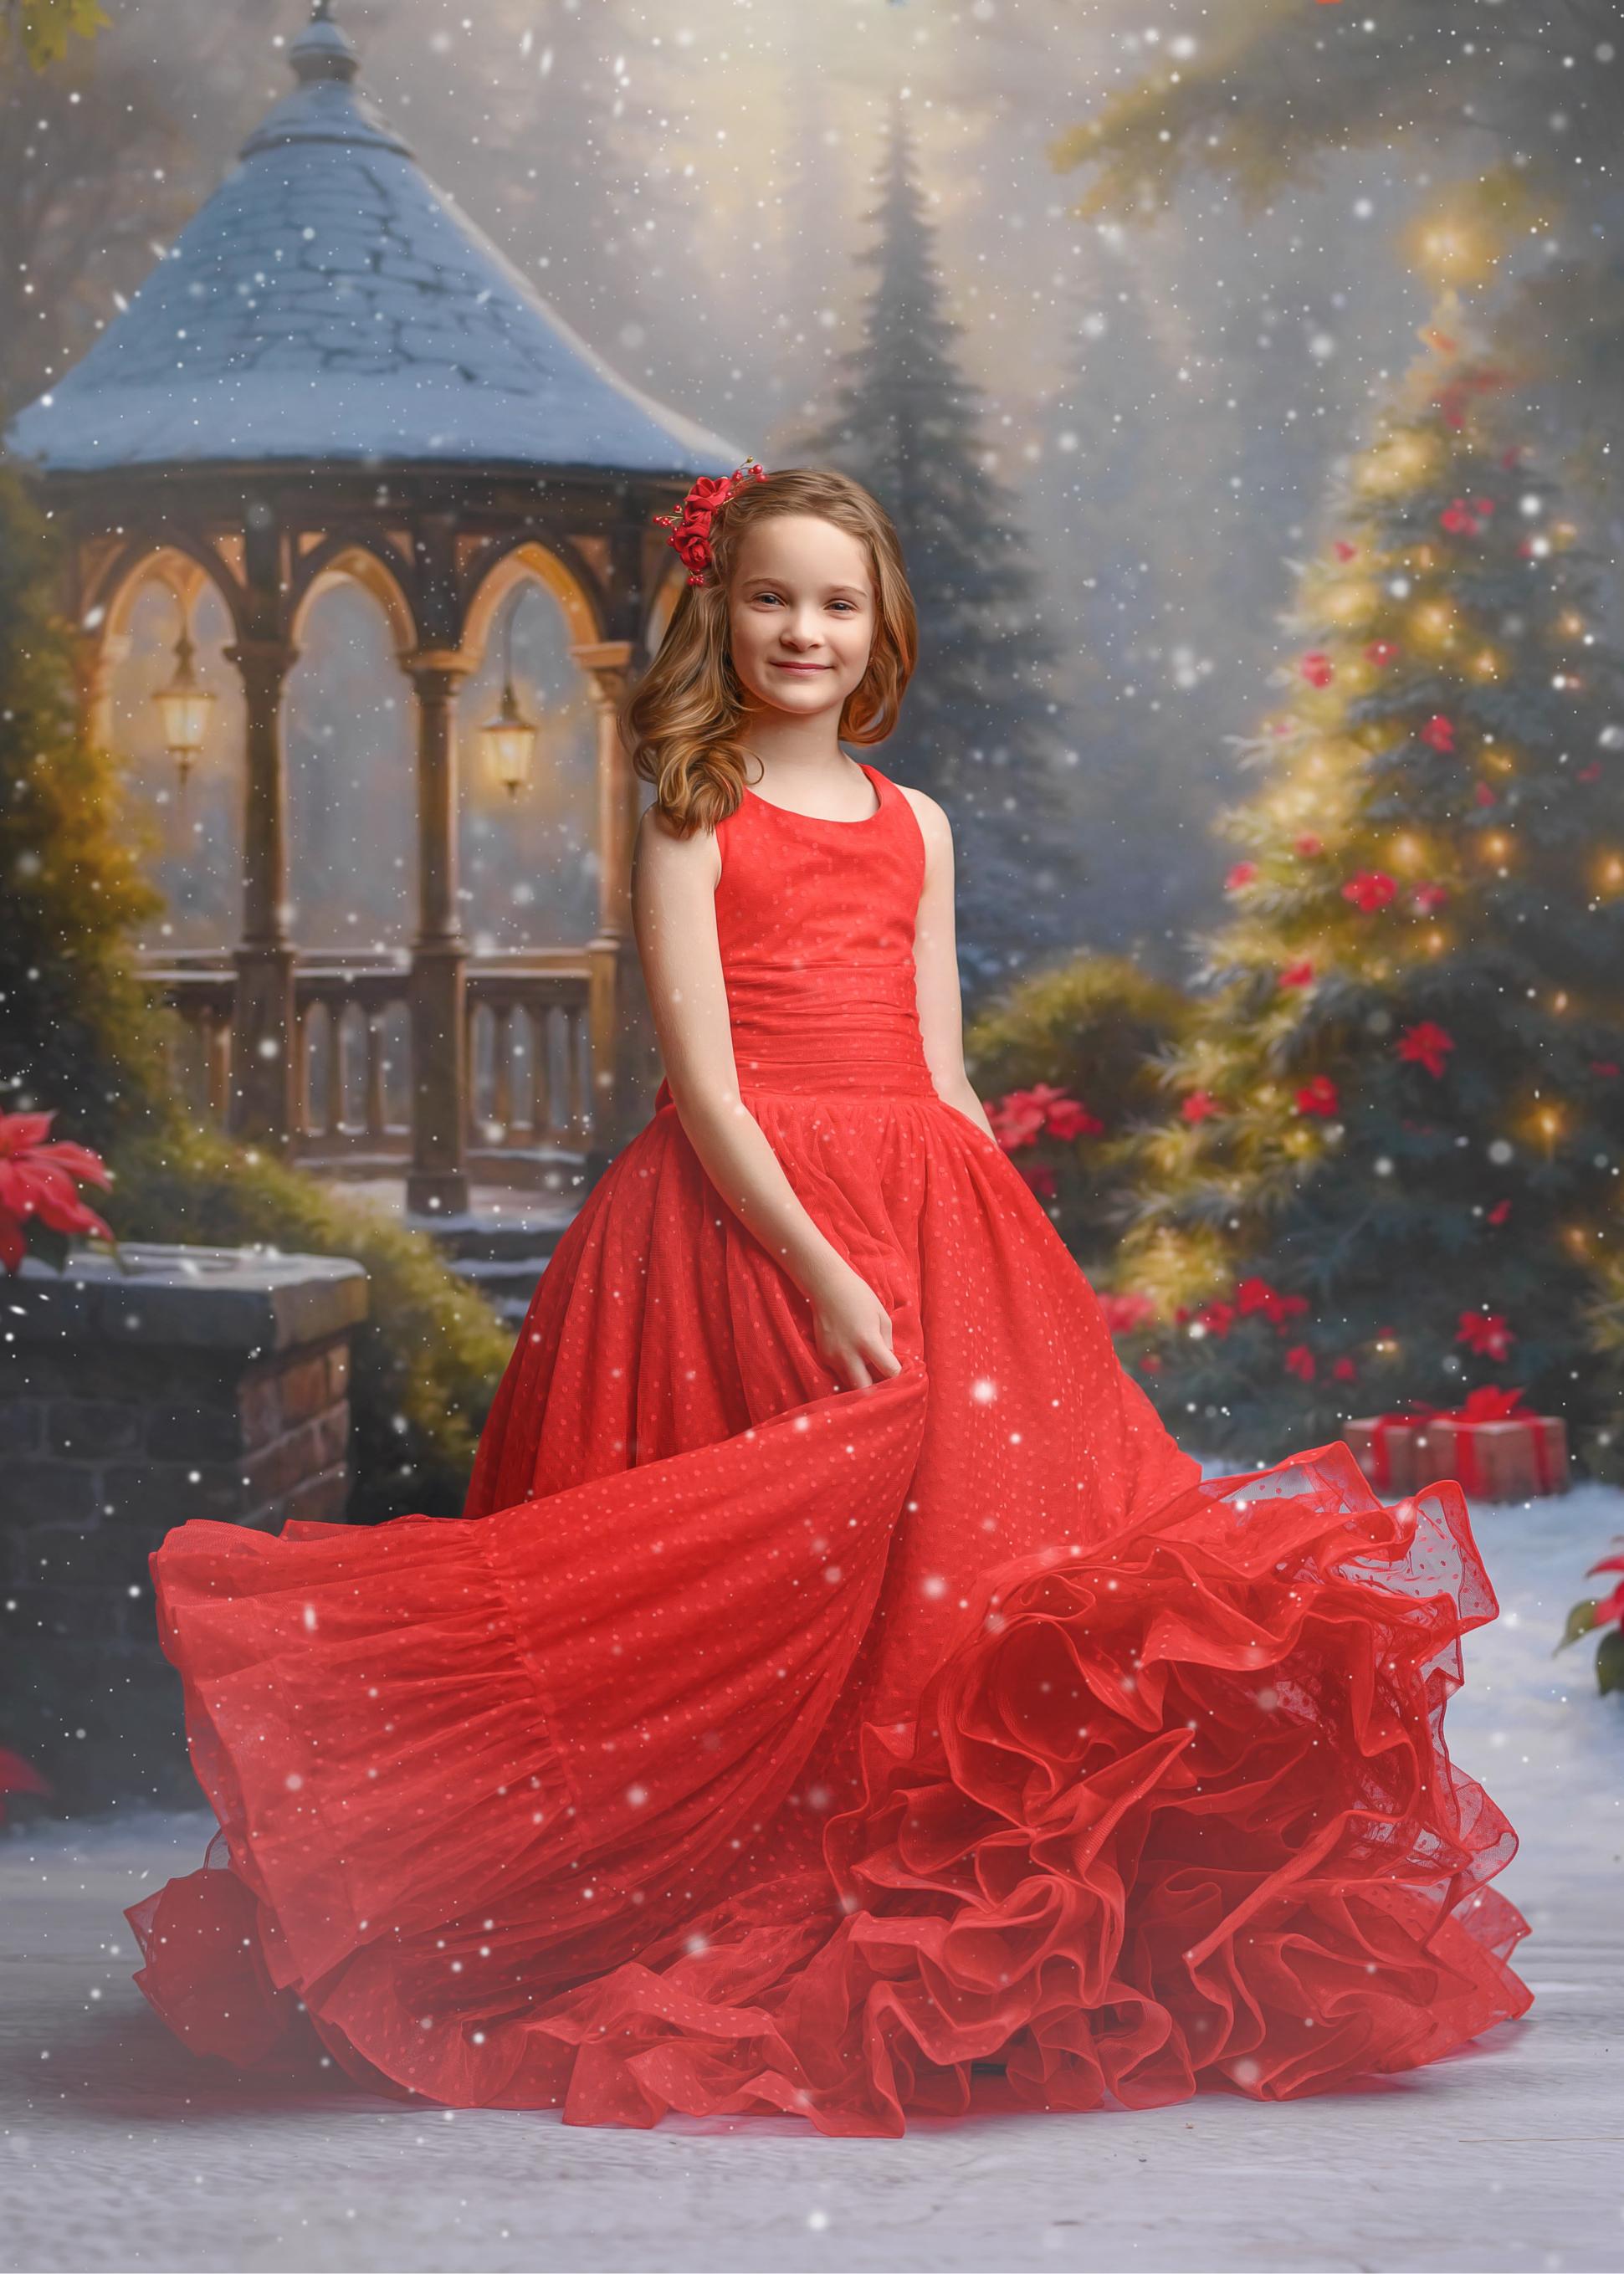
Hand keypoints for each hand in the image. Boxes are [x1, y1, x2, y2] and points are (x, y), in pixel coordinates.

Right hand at [806, 1258, 902, 1391]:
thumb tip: (889, 1364)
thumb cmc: (860, 1298)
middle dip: (876, 1390)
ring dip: (862, 1380)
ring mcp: (833, 1356)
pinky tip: (852, 1355)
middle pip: (865, 1389)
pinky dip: (849, 1370)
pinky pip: (840, 1372)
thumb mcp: (882, 1317)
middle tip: (883, 1383)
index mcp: (868, 1341)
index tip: (898, 1373)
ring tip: (869, 1369)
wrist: (828, 1288)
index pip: (889, 1371)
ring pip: (851, 1384)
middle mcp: (849, 1353)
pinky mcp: (824, 1356)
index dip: (897, 1375)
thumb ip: (888, 1344)